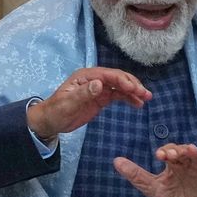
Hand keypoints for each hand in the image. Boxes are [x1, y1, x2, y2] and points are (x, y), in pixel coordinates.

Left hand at [27, 67, 151, 139]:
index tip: (135, 89)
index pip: (108, 75)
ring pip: (120, 86)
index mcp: (85, 76)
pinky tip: (138, 104)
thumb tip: (99, 83)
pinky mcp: (101, 99)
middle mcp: (94, 79)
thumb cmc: (56, 111)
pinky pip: (118, 96)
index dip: (123, 80)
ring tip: (146, 99)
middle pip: (117, 78)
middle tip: (145, 94)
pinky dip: (128, 98)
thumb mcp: (68, 103)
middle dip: (132, 84)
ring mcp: (98, 89)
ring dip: (133, 91)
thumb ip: (83, 93)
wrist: (50, 121)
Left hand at [114, 144, 196, 196]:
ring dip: (196, 153)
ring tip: (192, 150)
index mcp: (174, 164)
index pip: (170, 151)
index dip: (165, 151)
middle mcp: (188, 164)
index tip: (159, 156)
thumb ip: (137, 176)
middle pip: (184, 152)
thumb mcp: (154, 189)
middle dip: (178, 151)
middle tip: (171, 155)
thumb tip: (116, 161)